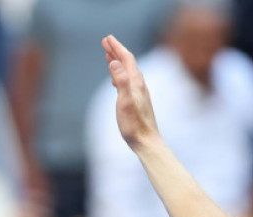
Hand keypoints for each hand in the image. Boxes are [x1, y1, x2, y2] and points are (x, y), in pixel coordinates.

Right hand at [102, 35, 160, 150]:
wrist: (146, 141)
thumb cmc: (134, 124)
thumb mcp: (124, 101)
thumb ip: (120, 81)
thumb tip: (114, 62)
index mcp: (136, 83)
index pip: (127, 59)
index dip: (117, 47)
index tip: (107, 38)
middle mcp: (139, 86)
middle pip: (128, 63)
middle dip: (117, 51)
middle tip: (105, 42)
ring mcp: (139, 93)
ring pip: (128, 72)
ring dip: (118, 62)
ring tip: (108, 56)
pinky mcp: (138, 101)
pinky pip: (128, 82)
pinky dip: (120, 75)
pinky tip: (115, 80)